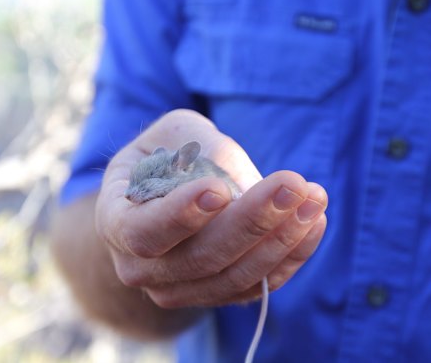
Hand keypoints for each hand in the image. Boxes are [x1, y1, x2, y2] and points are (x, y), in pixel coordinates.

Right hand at [96, 109, 327, 307]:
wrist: (162, 199)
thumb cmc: (166, 156)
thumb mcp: (175, 135)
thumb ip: (203, 152)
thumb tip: (245, 189)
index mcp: (117, 222)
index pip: (144, 232)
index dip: (181, 216)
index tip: (219, 189)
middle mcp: (141, 267)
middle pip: (200, 258)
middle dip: (252, 221)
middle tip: (293, 185)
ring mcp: (178, 288)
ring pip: (234, 277)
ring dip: (280, 239)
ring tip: (313, 198)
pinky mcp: (215, 294)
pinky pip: (256, 287)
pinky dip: (289, 257)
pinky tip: (313, 222)